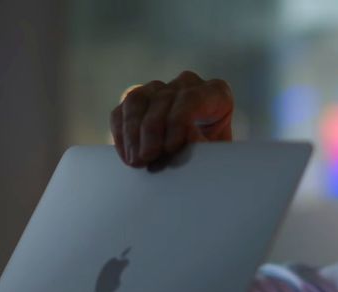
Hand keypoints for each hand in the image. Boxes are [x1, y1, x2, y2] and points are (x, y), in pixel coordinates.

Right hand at [109, 71, 233, 166]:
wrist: (206, 162)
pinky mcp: (139, 100)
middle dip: (151, 130)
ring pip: (137, 99)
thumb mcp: (216, 151)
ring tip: (135, 160)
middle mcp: (188, 84)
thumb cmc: (217, 155)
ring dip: (132, 132)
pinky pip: (121, 110)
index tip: (170, 148)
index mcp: (216, 93)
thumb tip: (185, 134)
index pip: (192, 98)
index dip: (178, 122)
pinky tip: (127, 155)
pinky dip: (121, 133)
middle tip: (146, 158)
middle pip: (162, 98)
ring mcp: (161, 88)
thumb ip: (202, 142)